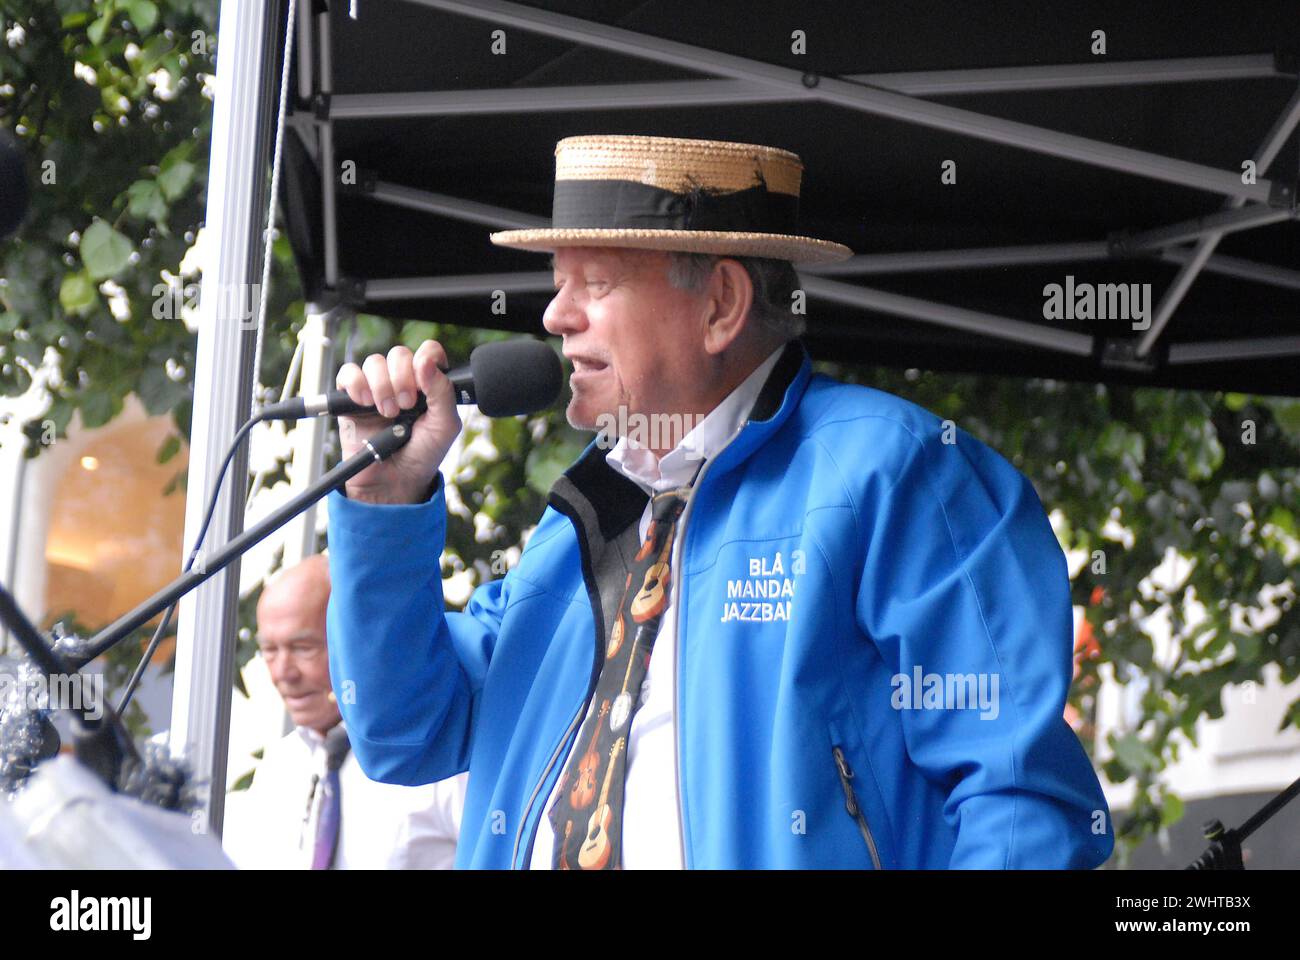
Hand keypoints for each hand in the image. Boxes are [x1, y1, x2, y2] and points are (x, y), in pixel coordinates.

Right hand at [335, 341, 462, 503]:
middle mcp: (402, 381)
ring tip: (387, 413)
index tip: (424, 382)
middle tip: (405, 406)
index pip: (428, 352)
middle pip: (399, 354)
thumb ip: (442, 392)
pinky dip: (356, 384)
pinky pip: (348, 373)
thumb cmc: (423, 454)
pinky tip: (365, 403)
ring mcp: (376, 388)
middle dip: (402, 378)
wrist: (394, 481)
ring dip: (381, 386)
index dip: (426, 359)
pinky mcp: (352, 399)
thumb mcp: (444, 426)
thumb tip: (427, 361)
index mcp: (428, 384)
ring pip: (374, 362)